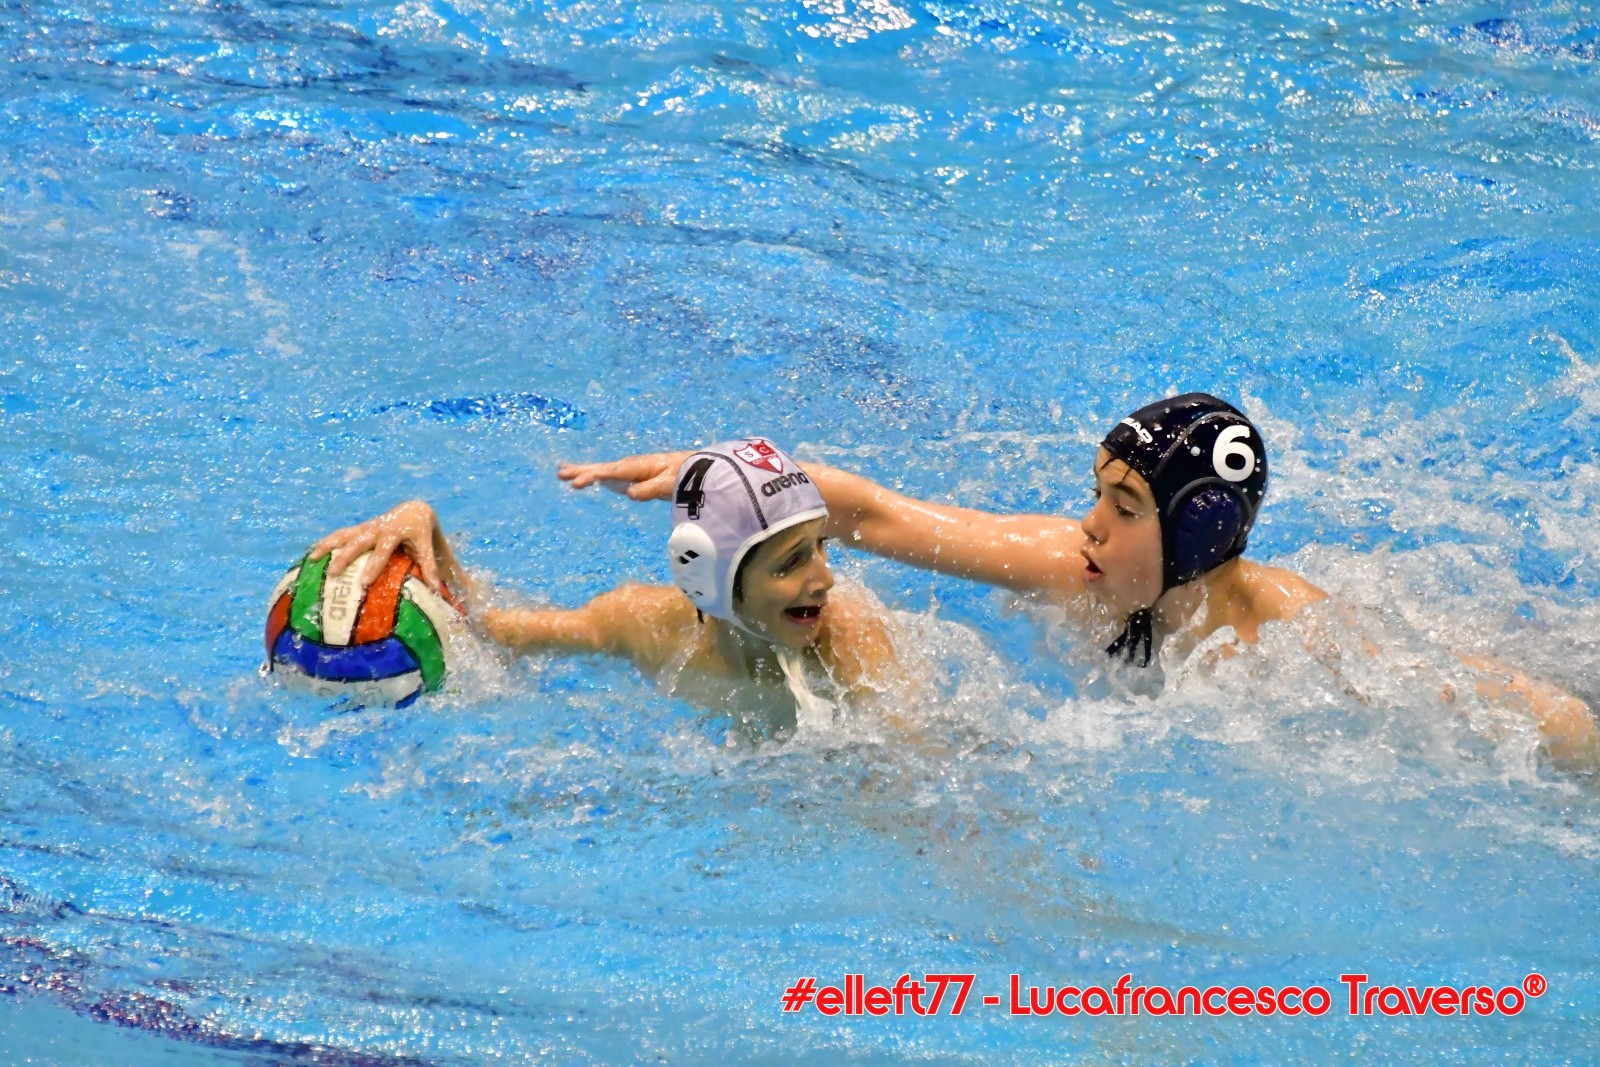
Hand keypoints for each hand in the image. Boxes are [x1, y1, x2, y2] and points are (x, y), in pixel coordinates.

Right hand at [308, 499, 443, 588]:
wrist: (414, 510)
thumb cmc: (422, 533)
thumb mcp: (428, 547)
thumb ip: (431, 567)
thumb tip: (437, 590)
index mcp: (395, 532)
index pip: (384, 551)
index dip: (374, 566)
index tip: (364, 582)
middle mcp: (377, 528)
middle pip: (358, 542)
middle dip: (345, 558)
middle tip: (333, 574)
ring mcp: (366, 527)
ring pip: (344, 535)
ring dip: (328, 545)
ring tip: (312, 558)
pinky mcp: (359, 528)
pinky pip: (341, 535)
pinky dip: (326, 542)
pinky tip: (312, 554)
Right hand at [557, 451, 689, 501]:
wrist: (692, 467)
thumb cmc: (680, 476)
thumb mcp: (666, 485)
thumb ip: (648, 490)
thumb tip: (630, 493)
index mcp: (635, 467)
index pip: (609, 472)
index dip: (591, 477)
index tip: (576, 484)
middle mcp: (629, 466)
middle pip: (600, 468)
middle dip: (580, 470)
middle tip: (560, 473)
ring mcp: (629, 469)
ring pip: (601, 470)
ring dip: (582, 470)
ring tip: (562, 471)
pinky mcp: (631, 474)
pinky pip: (607, 474)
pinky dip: (593, 473)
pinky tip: (586, 476)